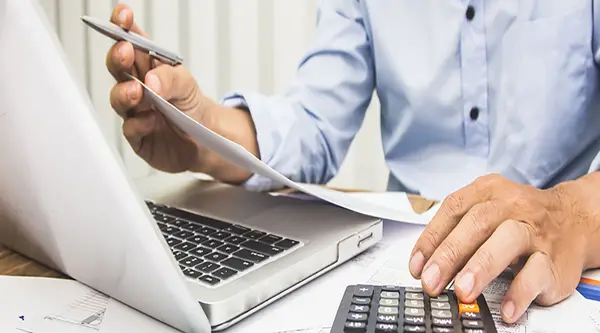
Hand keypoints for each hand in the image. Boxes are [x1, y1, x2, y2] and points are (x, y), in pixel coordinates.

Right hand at [105, 4, 214, 172]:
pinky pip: (130, 128)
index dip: (123, 28)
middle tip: (124, 51)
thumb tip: (151, 81)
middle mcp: (137, 86)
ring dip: (125, 92)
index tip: (123, 16)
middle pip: (118, 67)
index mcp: (148, 66)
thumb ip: (171, 79)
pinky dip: (139, 123)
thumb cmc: (191, 106)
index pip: (131, 42)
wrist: (204, 139)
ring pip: (118, 97)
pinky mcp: (138, 135)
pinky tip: (151, 120)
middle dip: (118, 56)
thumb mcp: (187, 85)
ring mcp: (135, 110)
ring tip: (137, 91)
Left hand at [408, 174, 599, 322]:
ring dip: (481, 267)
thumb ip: (457, 233)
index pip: (453, 209)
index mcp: (488, 191)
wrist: (576, 220)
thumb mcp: (487, 211)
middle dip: (449, 255)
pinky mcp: (555, 258)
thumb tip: (425, 267)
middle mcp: (512, 205)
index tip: (416, 267)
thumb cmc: (519, 218)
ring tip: (463, 291)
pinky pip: (537, 273)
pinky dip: (519, 292)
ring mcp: (535, 230)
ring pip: (508, 241)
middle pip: (477, 223)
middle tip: (431, 282)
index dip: (431, 238)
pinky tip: (505, 308)